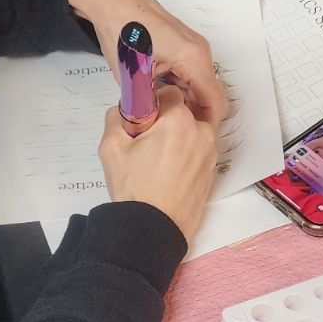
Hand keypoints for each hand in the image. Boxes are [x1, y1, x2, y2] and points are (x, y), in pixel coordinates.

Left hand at [67, 0, 228, 127]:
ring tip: (164, 119)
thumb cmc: (122, 32)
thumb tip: (159, 131)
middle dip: (194, 117)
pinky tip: (160, 99)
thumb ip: (152, 108)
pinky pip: (191, 75)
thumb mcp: (134, 79)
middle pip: (209, 96)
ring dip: (186, 104)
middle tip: (172, 134)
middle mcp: (200, 52)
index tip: (189, 140)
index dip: (204, 126)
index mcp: (194, 59)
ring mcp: (194, 47)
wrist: (111, 0)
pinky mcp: (184, 45)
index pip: (215, 103)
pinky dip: (181, 91)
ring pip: (199, 86)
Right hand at [99, 86, 216, 244]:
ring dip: (178, 138)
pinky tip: (168, 172)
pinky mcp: (211, 171)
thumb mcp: (111, 147)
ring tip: (157, 161)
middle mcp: (201, 133)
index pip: (169, 93)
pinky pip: (198, 151)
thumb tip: (125, 110)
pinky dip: (185, 155)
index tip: (143, 120)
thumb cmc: (135, 190)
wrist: (152, 229)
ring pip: (192, 132)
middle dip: (166, 121)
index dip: (153, 104)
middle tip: (147, 142)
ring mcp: (210, 153)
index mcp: (179, 120)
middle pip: (184, 112)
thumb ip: (117, 116)